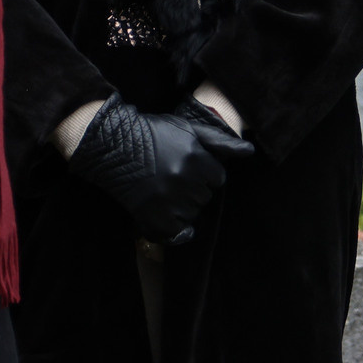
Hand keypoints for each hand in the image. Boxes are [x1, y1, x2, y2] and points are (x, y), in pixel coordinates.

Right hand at [66, 95, 257, 246]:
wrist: (112, 145)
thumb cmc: (153, 134)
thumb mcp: (188, 129)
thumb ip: (221, 143)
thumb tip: (250, 152)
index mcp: (195, 157)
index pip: (218, 179)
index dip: (205, 173)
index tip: (188, 166)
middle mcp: (184, 180)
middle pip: (205, 196)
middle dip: (194, 188)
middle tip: (171, 176)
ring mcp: (168, 200)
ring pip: (193, 213)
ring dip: (183, 206)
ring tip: (164, 190)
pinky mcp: (152, 217)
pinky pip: (178, 233)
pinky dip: (175, 229)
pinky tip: (167, 216)